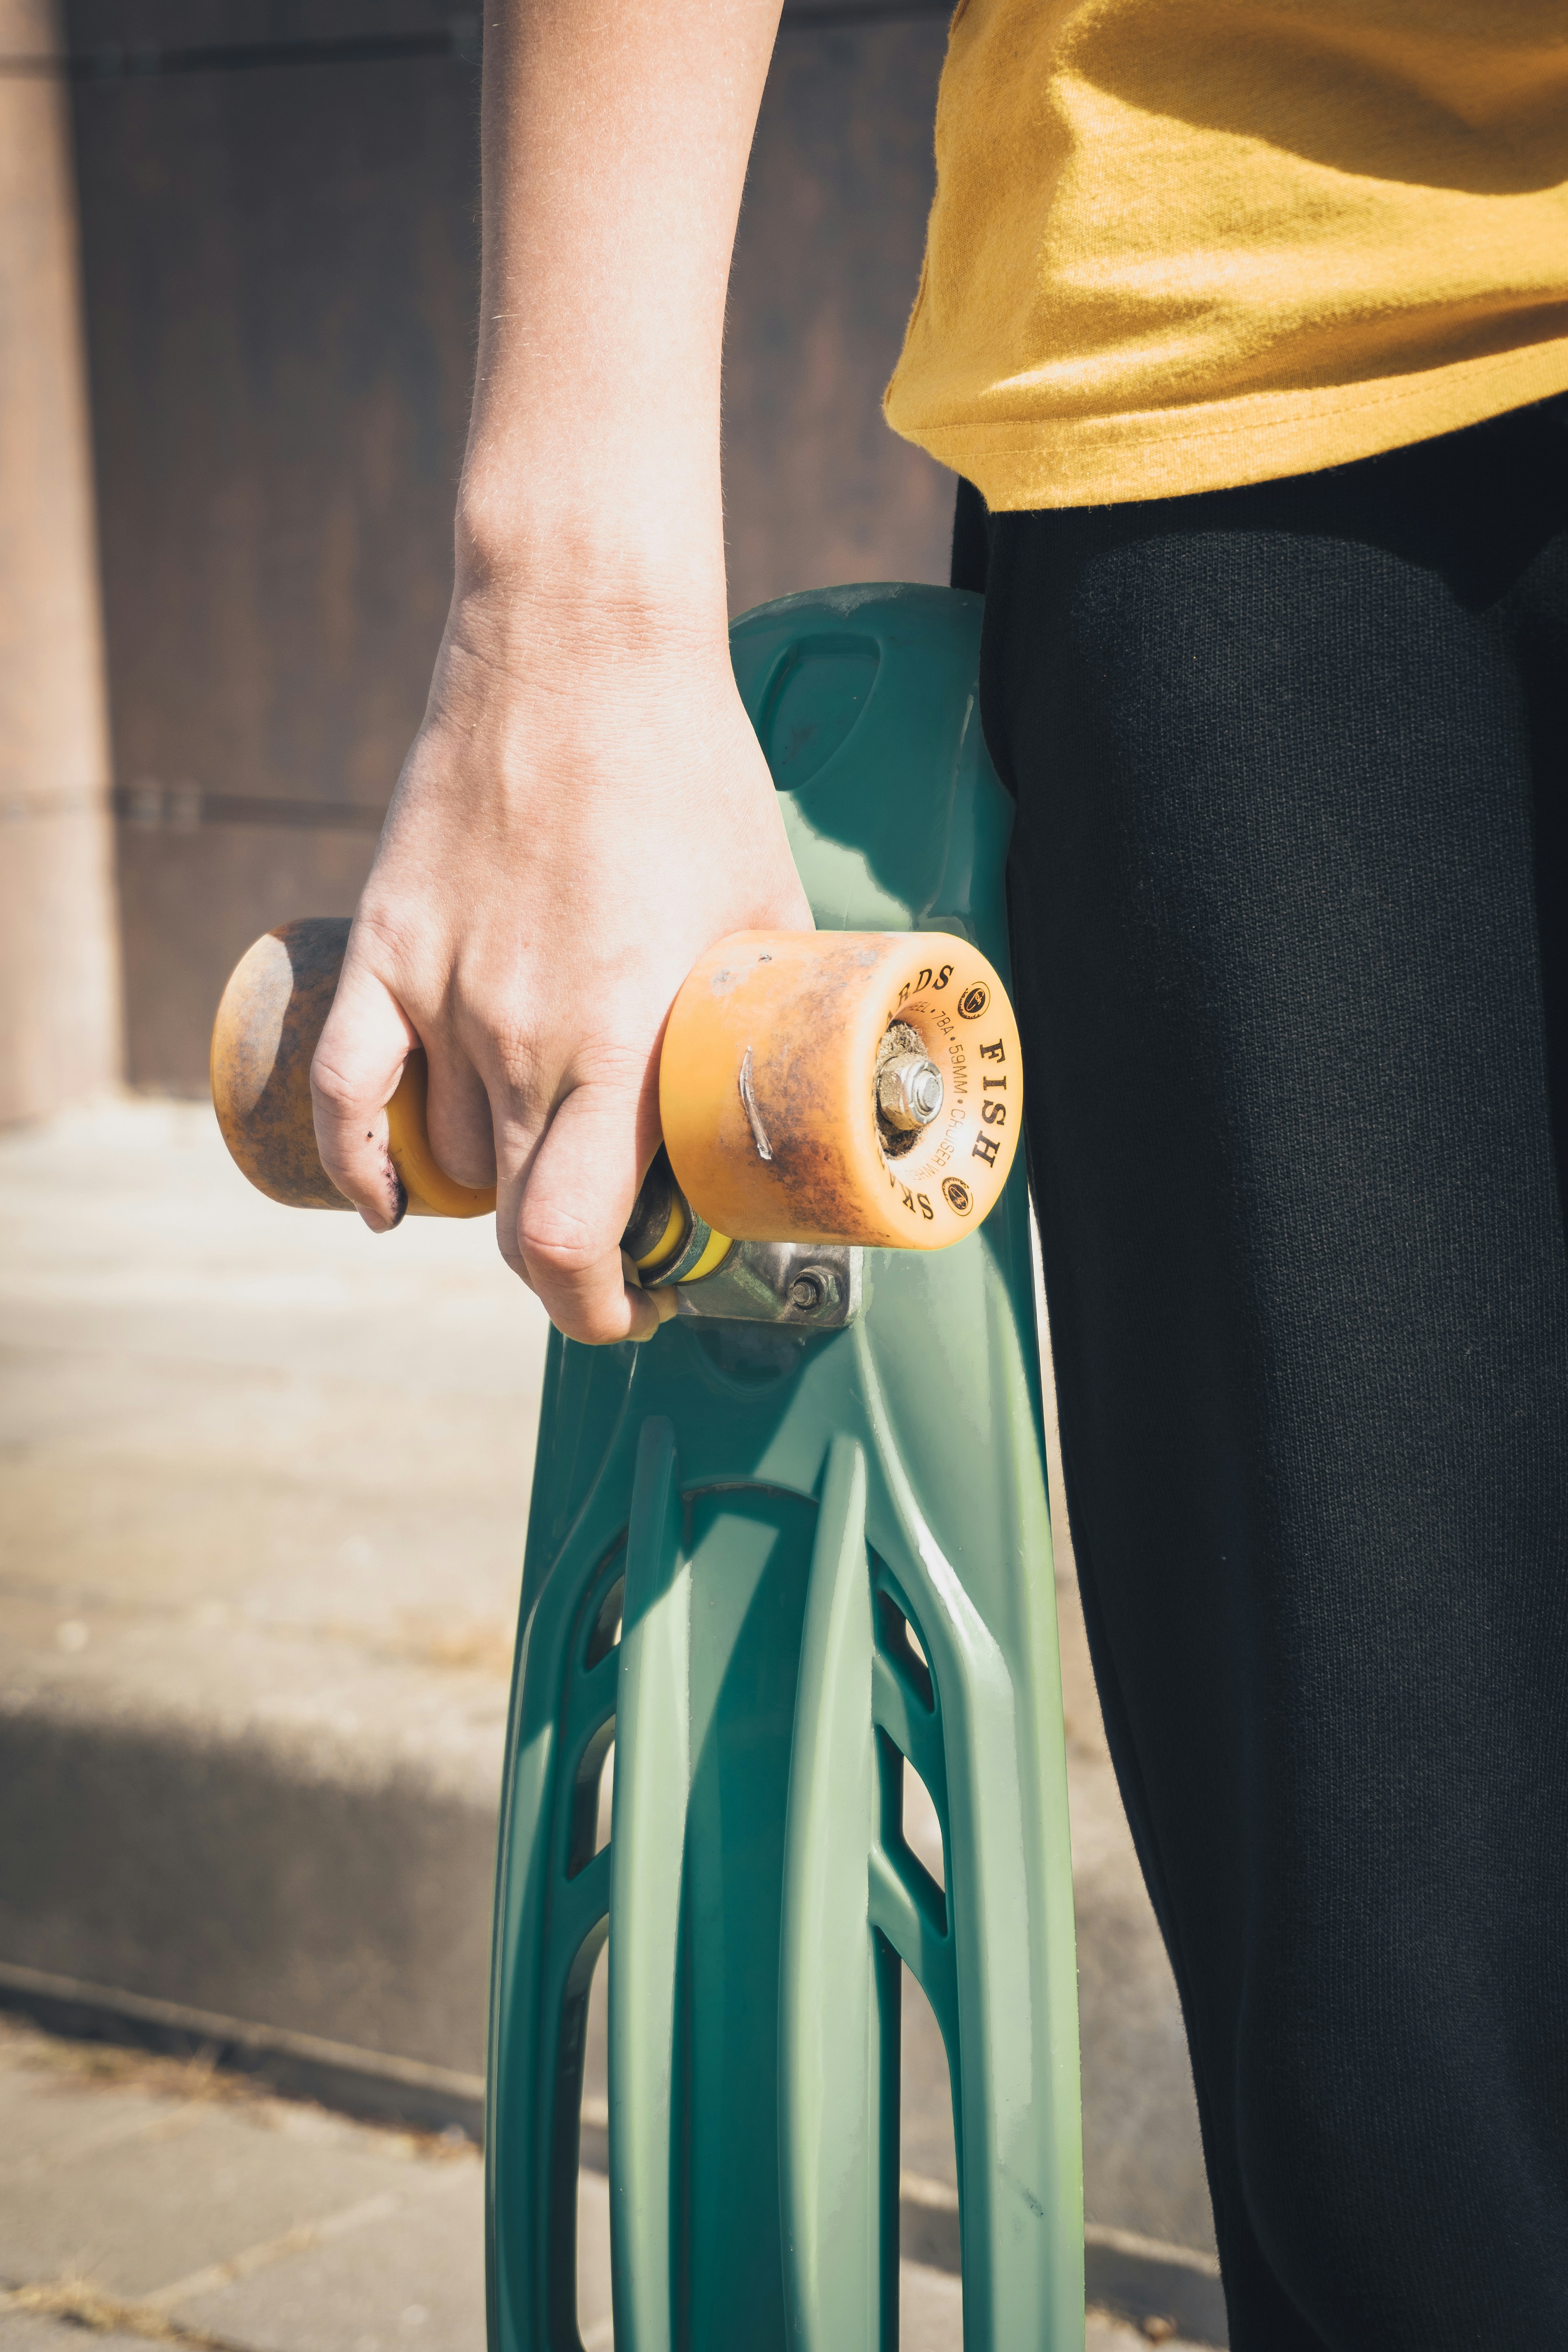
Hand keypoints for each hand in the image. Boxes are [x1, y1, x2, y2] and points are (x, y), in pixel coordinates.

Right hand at [310, 586, 810, 1341]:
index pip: (571, 1237)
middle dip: (570, 1268)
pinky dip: (363, 1166)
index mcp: (617, 1038)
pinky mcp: (388, 951)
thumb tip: (788, 1095)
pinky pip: (347, 1092)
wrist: (582, 652)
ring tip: (552, 1169)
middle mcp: (519, 1036)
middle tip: (613, 1259)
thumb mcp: (769, 913)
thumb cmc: (693, 775)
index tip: (638, 1304)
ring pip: (454, 1161)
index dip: (599, 1303)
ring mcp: (440, 996)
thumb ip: (764, 1019)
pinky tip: (394, 1203)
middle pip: (515, 1223)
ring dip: (503, 1193)